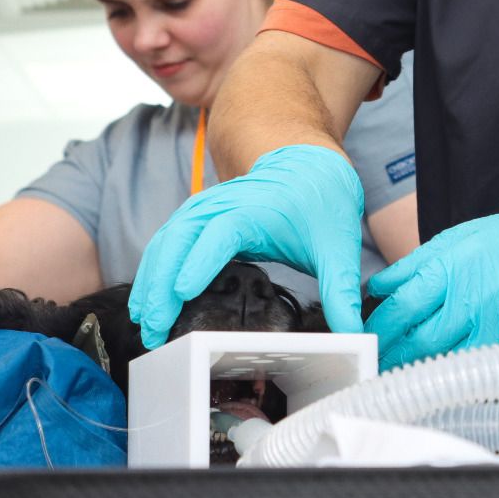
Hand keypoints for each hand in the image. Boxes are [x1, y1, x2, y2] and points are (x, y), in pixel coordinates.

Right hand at [129, 144, 365, 346]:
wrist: (310, 165)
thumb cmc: (322, 202)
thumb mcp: (339, 246)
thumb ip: (342, 291)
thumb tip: (353, 333)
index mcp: (256, 208)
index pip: (220, 233)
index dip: (199, 262)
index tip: (181, 292)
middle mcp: (224, 204)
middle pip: (182, 238)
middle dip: (162, 283)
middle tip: (155, 327)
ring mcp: (207, 207)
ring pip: (168, 239)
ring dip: (151, 277)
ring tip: (145, 320)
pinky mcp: (199, 216)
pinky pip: (168, 238)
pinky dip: (155, 266)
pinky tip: (149, 297)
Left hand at [364, 191, 498, 368]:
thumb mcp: (463, 236)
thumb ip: (418, 265)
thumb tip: (378, 287)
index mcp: (451, 268)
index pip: (398, 309)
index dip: (376, 331)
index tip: (363, 342)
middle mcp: (472, 300)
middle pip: (416, 343)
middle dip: (390, 359)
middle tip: (372, 370)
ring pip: (446, 364)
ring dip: (420, 374)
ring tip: (399, 381)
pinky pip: (484, 370)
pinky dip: (462, 378)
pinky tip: (447, 382)